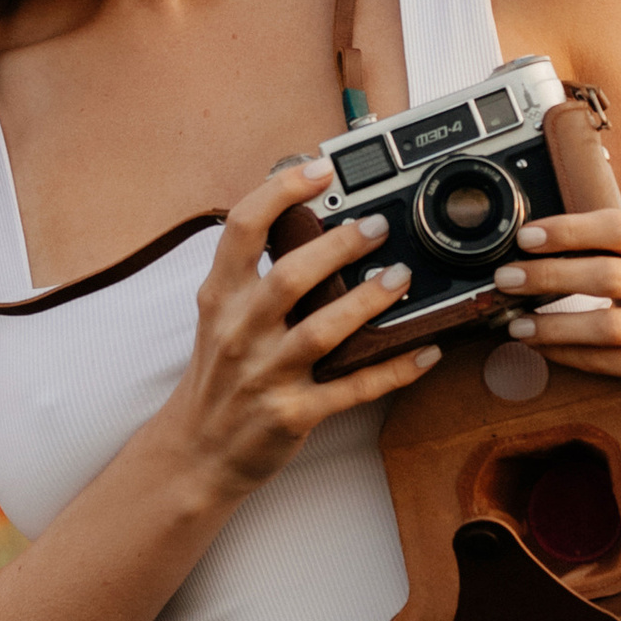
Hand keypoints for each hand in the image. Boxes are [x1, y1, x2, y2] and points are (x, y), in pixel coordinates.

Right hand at [163, 162, 442, 502]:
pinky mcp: (293, 414)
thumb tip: (313, 222)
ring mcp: (267, 375)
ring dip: (367, 302)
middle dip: (339, 247)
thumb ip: (255, 274)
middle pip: (290, 277)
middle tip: (378, 226)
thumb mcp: (220, 316)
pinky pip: (351, 389)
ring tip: (401, 277)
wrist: (196, 452)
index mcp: (221, 297)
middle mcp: (240, 332)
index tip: (319, 169)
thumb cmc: (219, 376)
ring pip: (321, 332)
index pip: (242, 228)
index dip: (281, 191)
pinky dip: (392, 370)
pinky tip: (424, 351)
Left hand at [493, 206, 620, 406]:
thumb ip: (611, 241)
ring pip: (607, 328)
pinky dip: (570, 355)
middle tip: (506, 279)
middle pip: (607, 277)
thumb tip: (532, 243)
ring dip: (553, 326)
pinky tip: (545, 347)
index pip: (617, 228)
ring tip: (516, 323)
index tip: (526, 238)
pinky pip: (612, 364)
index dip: (568, 231)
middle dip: (548, 278)